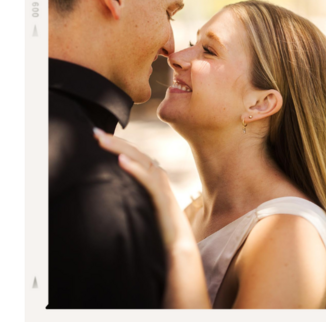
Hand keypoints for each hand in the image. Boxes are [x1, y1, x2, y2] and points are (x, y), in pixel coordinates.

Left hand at [93, 128, 195, 249]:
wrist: (178, 246)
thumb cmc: (158, 227)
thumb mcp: (141, 203)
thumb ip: (132, 191)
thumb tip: (110, 185)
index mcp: (152, 175)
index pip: (133, 153)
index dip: (117, 143)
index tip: (98, 136)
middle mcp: (158, 175)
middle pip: (135, 152)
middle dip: (115, 141)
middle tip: (95, 133)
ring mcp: (161, 185)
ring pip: (140, 160)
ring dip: (121, 149)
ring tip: (104, 141)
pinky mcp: (162, 198)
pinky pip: (148, 180)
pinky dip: (135, 169)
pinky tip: (122, 161)